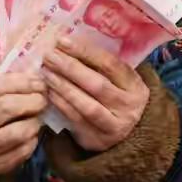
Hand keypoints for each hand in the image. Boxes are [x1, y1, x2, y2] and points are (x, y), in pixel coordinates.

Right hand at [0, 73, 46, 175]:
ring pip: (19, 132)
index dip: (21, 80)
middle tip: (42, 97)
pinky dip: (33, 139)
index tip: (38, 80)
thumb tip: (32, 72)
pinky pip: (23, 151)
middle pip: (8, 107)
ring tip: (37, 115)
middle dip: (32, 99)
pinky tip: (30, 132)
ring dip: (35, 120)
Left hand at [42, 36, 149, 152]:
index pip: (110, 65)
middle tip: (49, 56)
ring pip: (86, 105)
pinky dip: (60, 104)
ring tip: (46, 72)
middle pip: (97, 85)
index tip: (63, 41)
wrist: (128, 136)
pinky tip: (49, 92)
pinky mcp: (96, 140)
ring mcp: (113, 127)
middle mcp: (128, 108)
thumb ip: (102, 65)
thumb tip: (69, 43)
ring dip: (63, 87)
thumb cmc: (117, 97)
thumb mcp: (120, 81)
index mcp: (136, 87)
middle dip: (70, 68)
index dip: (85, 51)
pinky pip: (75, 120)